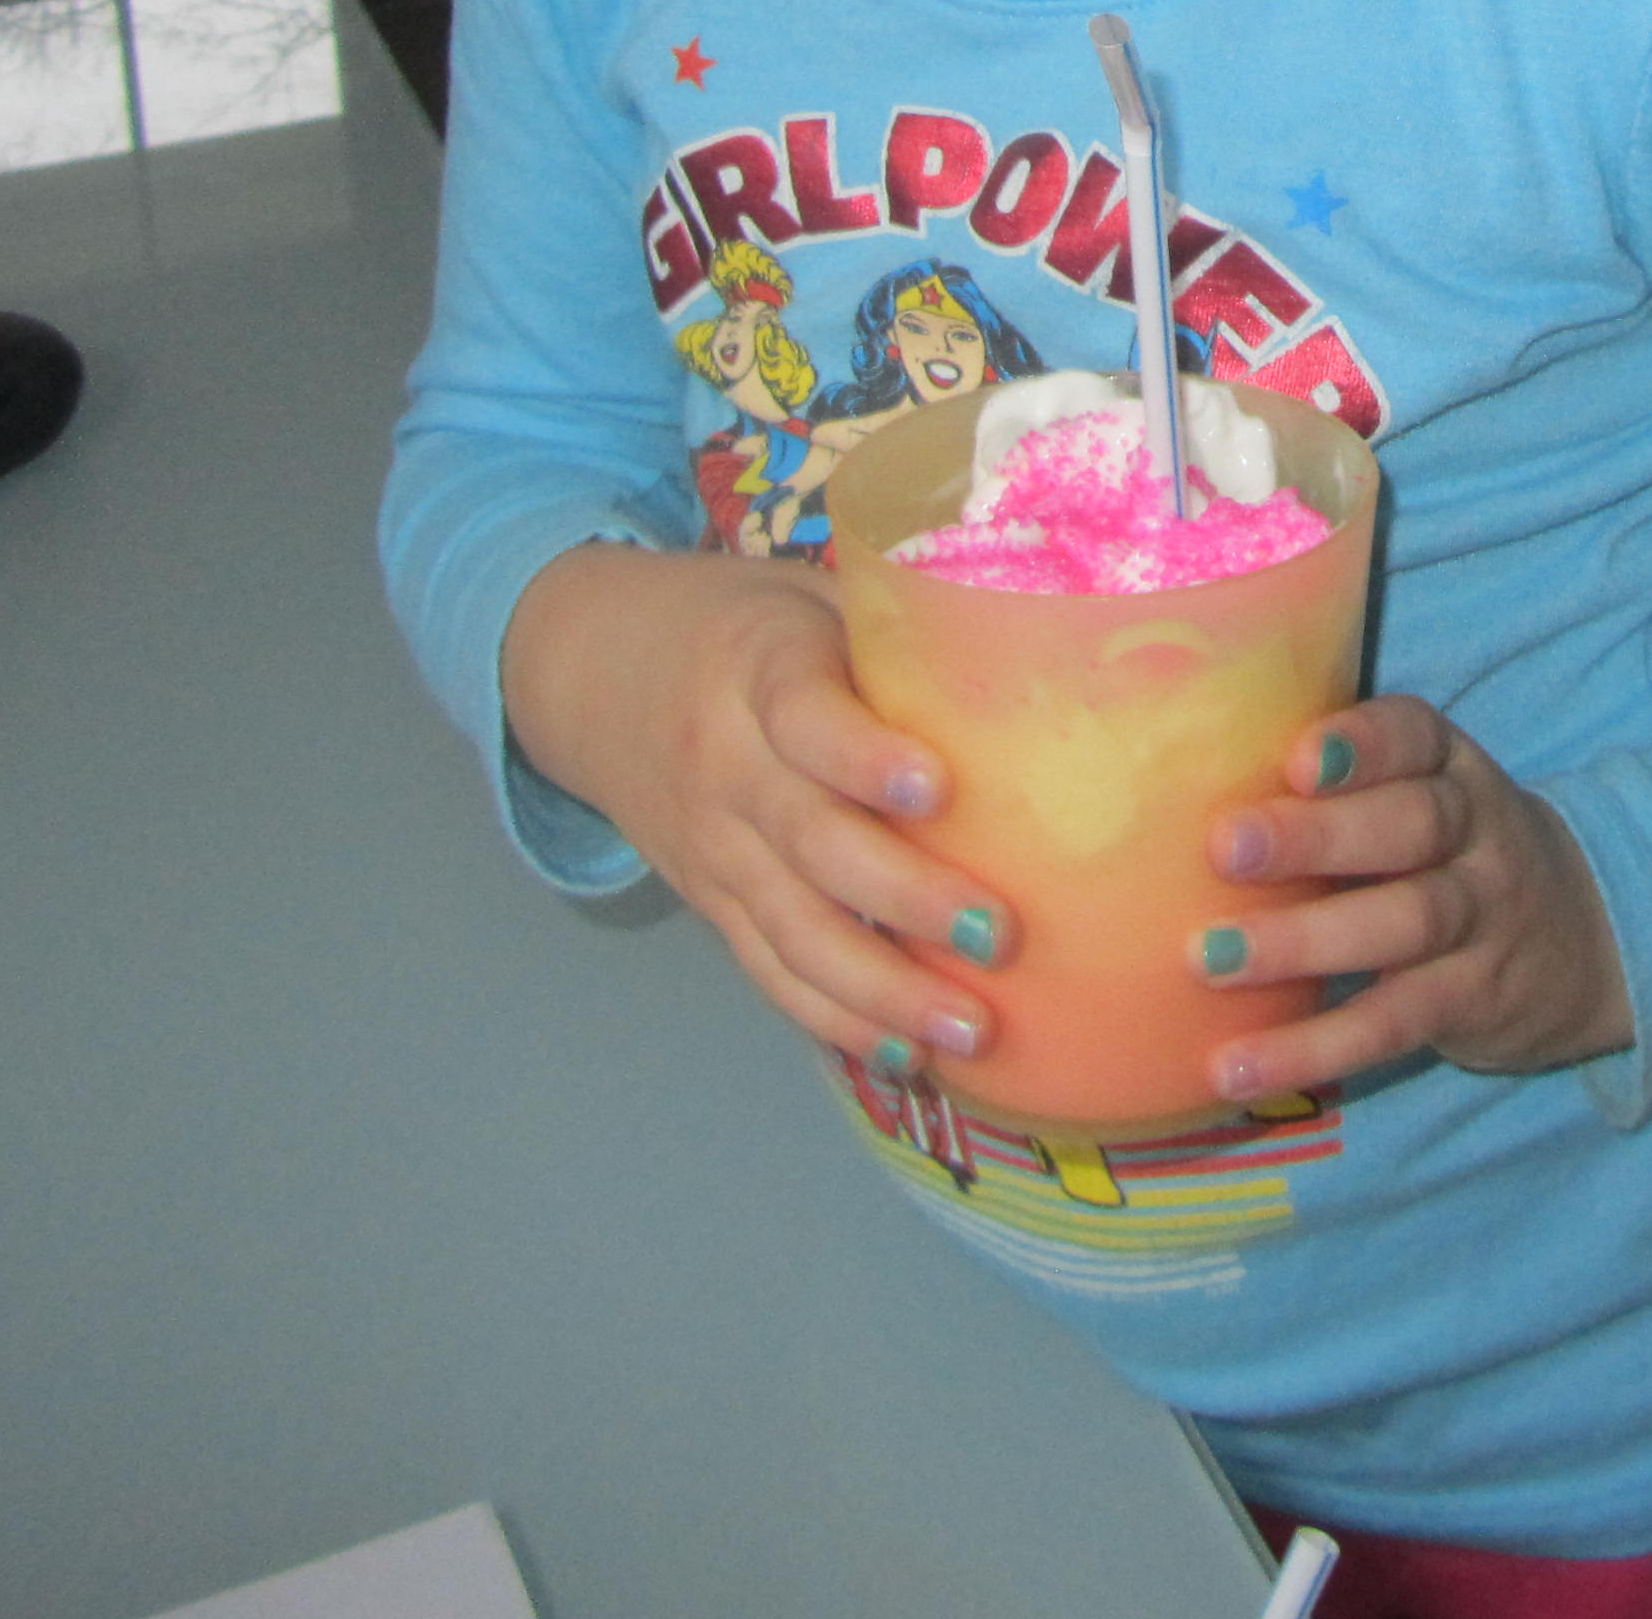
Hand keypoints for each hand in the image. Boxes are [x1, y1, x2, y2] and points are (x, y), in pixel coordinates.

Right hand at [499, 542, 1017, 1081]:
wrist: (596, 671)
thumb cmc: (749, 625)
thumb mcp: (814, 594)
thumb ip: (905, 620)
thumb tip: (1055, 625)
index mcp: (759, 671)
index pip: (805, 718)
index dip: (865, 759)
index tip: (937, 791)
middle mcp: (728, 767)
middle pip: (810, 844)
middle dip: (905, 898)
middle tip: (999, 936)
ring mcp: (716, 848)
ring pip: (792, 930)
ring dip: (881, 992)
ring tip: (972, 1029)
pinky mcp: (715, 903)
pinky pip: (770, 971)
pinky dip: (834, 1020)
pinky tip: (908, 1056)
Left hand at [1193, 696, 1632, 1099]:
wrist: (1580, 939)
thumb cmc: (1441, 850)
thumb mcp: (1416, 794)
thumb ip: (1329, 783)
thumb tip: (1164, 778)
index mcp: (1448, 767)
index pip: (1415, 736)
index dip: (1360, 745)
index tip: (1297, 760)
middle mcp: (1475, 834)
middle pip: (1410, 826)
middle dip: (1319, 837)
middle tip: (1225, 847)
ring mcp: (1482, 918)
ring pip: (1406, 922)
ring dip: (1304, 941)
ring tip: (1210, 960)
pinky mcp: (1470, 1000)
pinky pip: (1393, 1022)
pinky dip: (1315, 1047)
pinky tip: (1237, 1066)